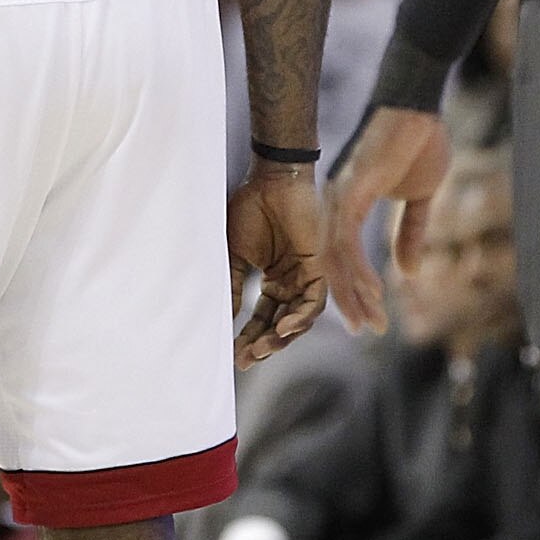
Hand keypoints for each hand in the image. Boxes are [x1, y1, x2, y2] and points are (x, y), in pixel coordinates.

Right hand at [225, 159, 327, 366]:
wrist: (269, 180)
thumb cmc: (249, 209)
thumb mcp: (233, 255)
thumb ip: (230, 286)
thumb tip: (220, 319)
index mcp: (273, 280)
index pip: (262, 318)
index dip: (248, 338)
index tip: (234, 356)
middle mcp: (291, 282)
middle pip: (280, 325)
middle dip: (263, 345)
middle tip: (245, 359)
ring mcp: (306, 276)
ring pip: (298, 319)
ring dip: (281, 338)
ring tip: (260, 349)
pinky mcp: (319, 267)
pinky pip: (314, 302)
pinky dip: (299, 318)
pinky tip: (282, 329)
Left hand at [322, 106, 449, 333]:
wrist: (420, 106)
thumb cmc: (419, 143)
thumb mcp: (419, 197)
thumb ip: (411, 233)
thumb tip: (408, 273)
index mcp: (347, 205)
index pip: (340, 257)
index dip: (352, 290)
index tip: (367, 318)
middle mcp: (336, 204)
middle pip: (331, 264)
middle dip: (349, 302)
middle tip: (367, 330)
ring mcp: (340, 197)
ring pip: (334, 258)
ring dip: (354, 293)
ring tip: (371, 320)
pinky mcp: (351, 190)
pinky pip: (346, 240)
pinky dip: (358, 269)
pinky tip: (372, 291)